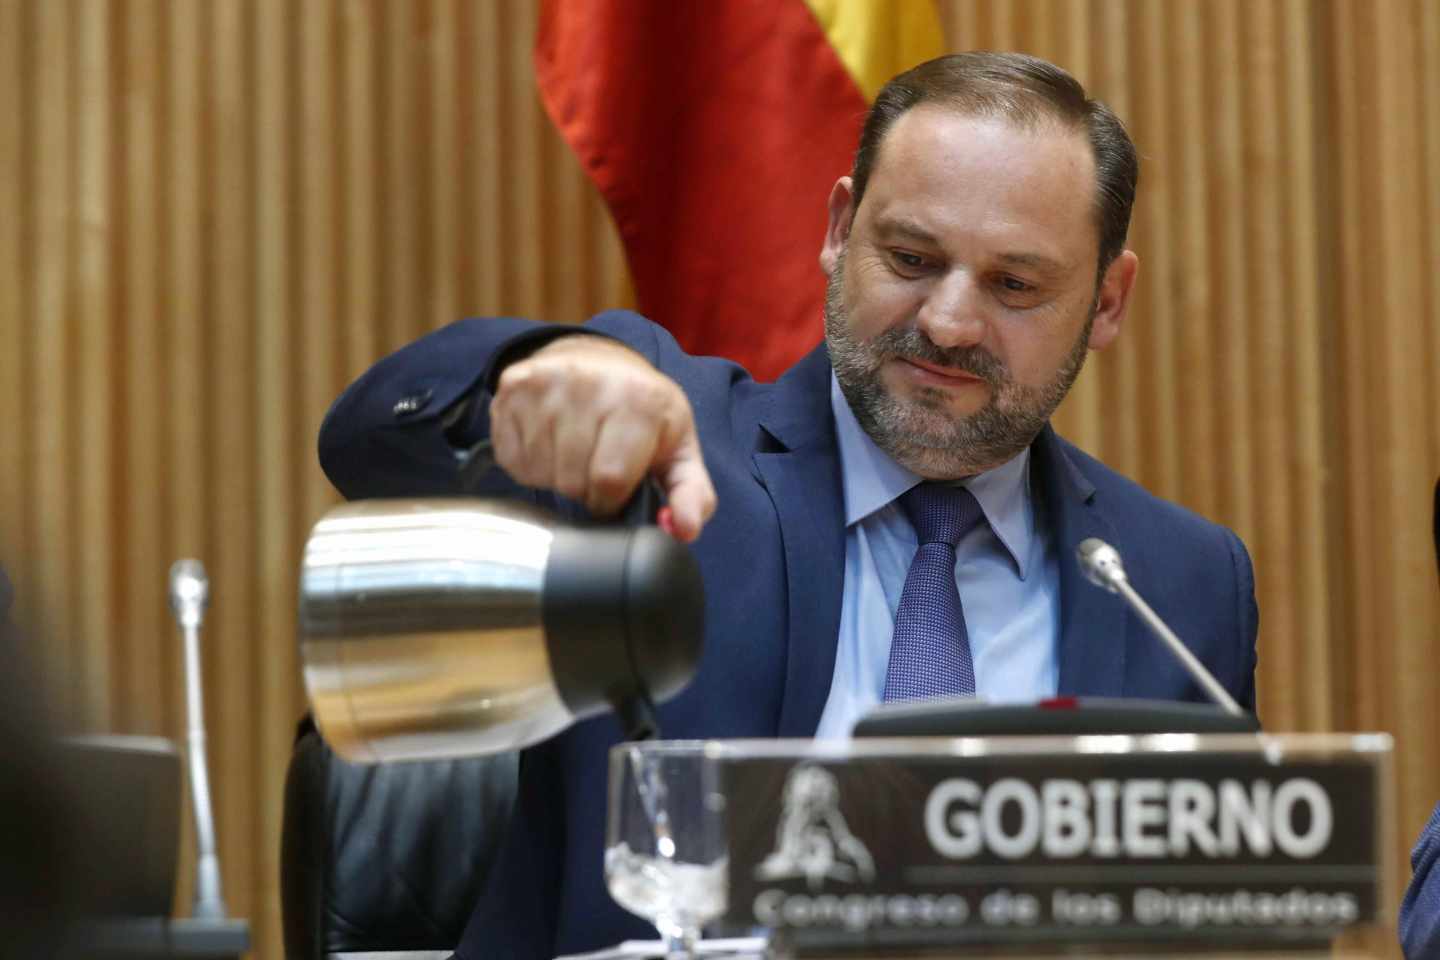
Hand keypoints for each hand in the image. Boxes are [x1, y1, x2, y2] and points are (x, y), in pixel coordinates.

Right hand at [489, 335, 716, 541]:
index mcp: (639, 400)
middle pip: (571, 481)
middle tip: (596, 465)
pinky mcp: (512, 387)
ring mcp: (546, 382)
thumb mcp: (678, 450)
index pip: (609, 480)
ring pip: (540, 472)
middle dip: (584, 489)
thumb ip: (691, 495)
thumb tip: (684, 530)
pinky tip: (550, 441)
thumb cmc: (642, 413)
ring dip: (556, 476)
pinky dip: (530, 463)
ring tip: (575, 451)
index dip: (612, 499)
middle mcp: (589, 383)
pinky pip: (513, 458)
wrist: (599, 359)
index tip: (617, 488)